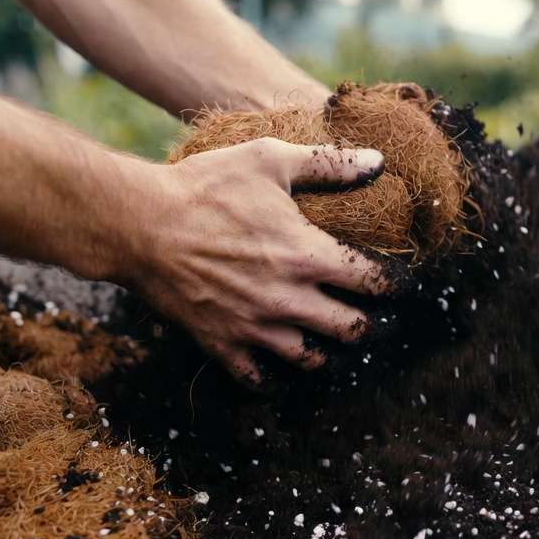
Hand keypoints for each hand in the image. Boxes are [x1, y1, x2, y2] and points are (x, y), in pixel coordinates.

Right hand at [120, 138, 390, 383]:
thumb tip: (379, 162)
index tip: (399, 284)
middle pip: (351, 329)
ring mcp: (254, 327)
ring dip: (326, 351)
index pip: (373, 282)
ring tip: (330, 340)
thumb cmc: (205, 186)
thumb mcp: (270, 159)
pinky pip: (258, 378)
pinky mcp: (221, 343)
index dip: (394, 285)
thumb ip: (330, 164)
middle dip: (369, 324)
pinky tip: (277, 363)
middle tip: (373, 318)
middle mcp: (288, 299)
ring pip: (310, 359)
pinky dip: (272, 375)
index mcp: (308, 255)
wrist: (138, 224)